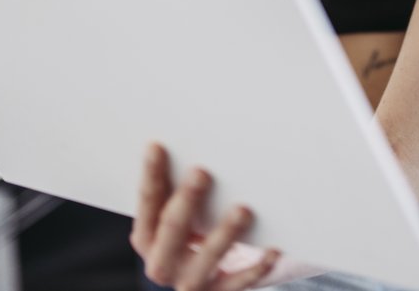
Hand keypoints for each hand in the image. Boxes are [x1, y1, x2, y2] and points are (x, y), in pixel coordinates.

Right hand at [131, 143, 281, 290]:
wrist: (195, 284)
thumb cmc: (187, 236)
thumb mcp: (173, 218)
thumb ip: (177, 190)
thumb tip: (195, 141)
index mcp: (147, 238)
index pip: (147, 203)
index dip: (151, 176)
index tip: (157, 147)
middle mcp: (162, 262)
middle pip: (172, 229)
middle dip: (187, 200)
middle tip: (202, 173)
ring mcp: (190, 281)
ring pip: (205, 259)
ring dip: (224, 234)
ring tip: (243, 210)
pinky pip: (237, 283)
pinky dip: (256, 268)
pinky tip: (271, 251)